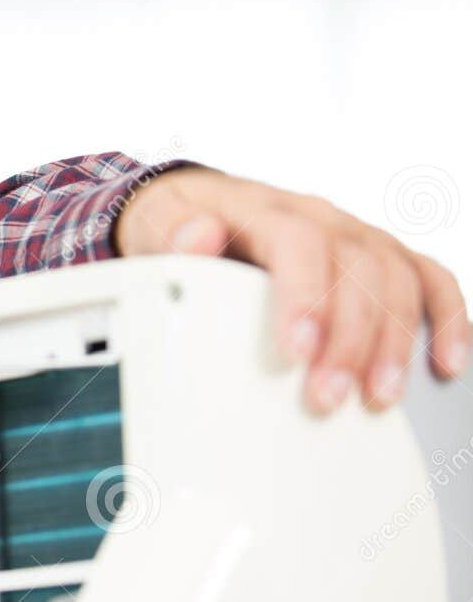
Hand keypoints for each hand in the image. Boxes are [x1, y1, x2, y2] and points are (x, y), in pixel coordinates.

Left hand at [115, 166, 469, 412]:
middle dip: (348, 339)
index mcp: (266, 210)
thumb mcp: (158, 226)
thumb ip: (175, 235)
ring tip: (377, 396)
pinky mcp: (378, 255)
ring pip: (397, 278)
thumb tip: (197, 236)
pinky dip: (447, 317)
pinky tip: (446, 361)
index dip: (306, 296)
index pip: (300, 244)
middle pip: (356, 268)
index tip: (298, 350)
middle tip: (329, 396)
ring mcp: (355, 235)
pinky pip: (427, 278)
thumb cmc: (178, 224)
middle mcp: (321, 218)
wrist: (195, 205)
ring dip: (393, 342)